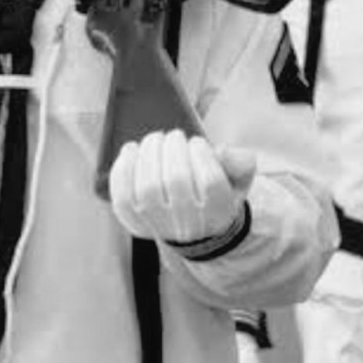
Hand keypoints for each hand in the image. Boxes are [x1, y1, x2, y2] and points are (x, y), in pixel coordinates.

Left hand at [109, 130, 255, 243]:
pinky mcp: (134, 222)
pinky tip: (131, 150)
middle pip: (177, 181)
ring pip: (148, 187)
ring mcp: (158, 225)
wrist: (193, 228)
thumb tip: (223, 151)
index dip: (201, 153)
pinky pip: (122, 197)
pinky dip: (123, 168)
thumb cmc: (213, 193)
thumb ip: (239, 163)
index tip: (197, 142)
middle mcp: (188, 224)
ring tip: (156, 139)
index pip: (210, 182)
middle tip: (174, 135)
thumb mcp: (237, 179)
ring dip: (149, 153)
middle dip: (174, 148)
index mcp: (218, 213)